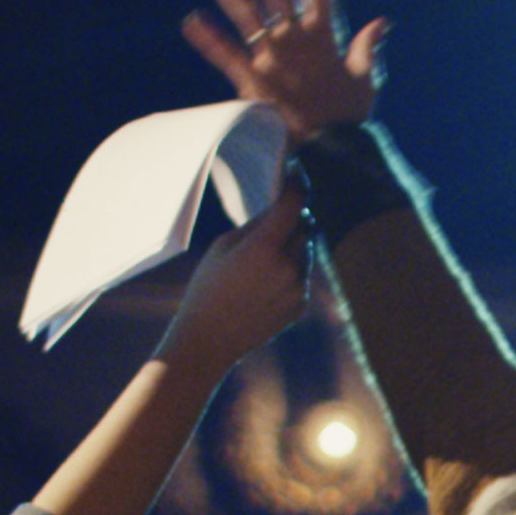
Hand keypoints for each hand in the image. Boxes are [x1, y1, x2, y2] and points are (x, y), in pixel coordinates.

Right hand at [157, 189, 309, 373]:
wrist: (209, 339)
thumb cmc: (208, 287)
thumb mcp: (223, 247)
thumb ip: (256, 226)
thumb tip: (281, 209)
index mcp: (264, 248)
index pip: (294, 205)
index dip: (297, 185)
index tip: (296, 175)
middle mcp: (287, 267)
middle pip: (305, 227)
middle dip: (295, 218)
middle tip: (279, 215)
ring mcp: (298, 288)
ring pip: (307, 251)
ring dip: (295, 244)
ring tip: (266, 252)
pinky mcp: (301, 304)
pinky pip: (303, 275)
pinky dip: (292, 268)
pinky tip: (266, 279)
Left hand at [185, 0, 388, 135]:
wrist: (333, 151)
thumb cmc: (349, 116)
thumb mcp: (365, 78)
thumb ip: (367, 46)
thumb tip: (382, 21)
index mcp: (325, 36)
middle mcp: (297, 40)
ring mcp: (273, 59)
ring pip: (246, 13)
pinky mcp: (254, 81)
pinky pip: (226, 56)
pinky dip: (208, 39)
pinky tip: (190, 20)